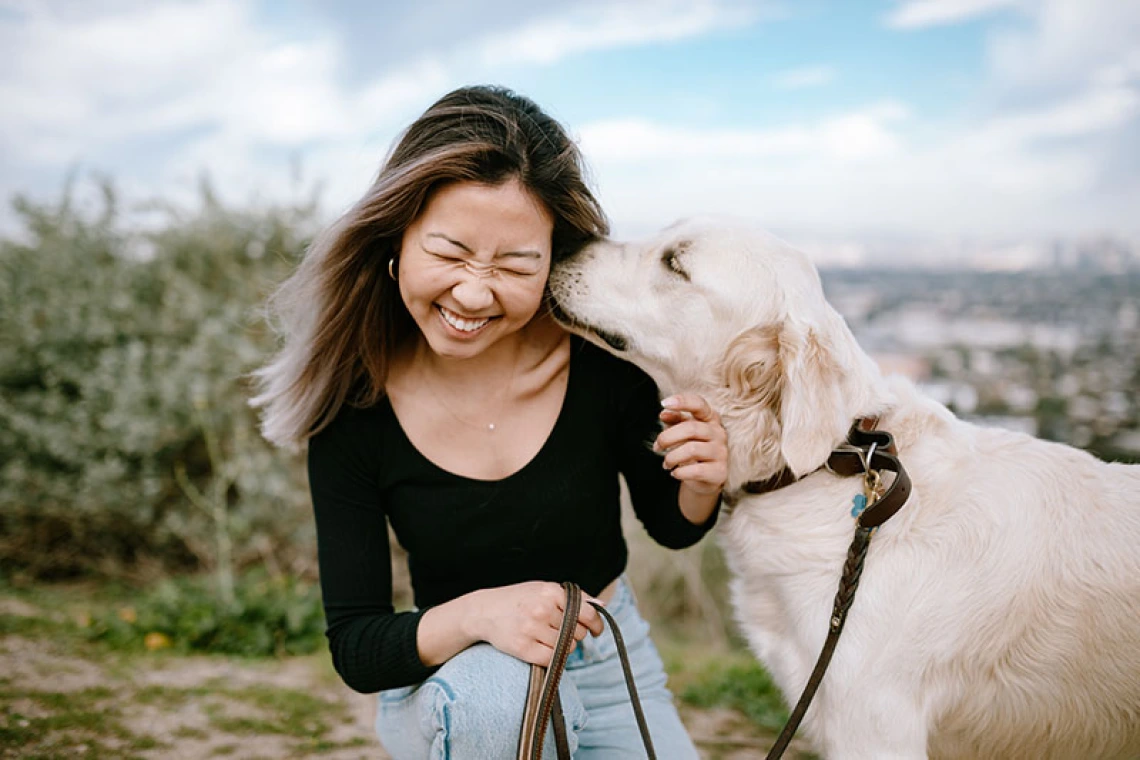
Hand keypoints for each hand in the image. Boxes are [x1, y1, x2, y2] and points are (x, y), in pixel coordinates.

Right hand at [468, 582, 604, 666]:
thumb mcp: (544, 590)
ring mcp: (532, 629)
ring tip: (545, 636)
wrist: (484, 611)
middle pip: (578, 632)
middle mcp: (542, 609)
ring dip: (562, 646)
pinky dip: (551, 657)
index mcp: (551, 592)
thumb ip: (573, 597)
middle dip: (574, 634)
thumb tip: (601, 604)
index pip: (587, 612)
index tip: (596, 631)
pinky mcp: (523, 648)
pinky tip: (541, 647)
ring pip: (566, 647)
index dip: (596, 624)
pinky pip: (552, 659)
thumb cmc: (519, 599)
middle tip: (557, 630)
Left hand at [654, 393, 728, 495]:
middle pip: (691, 428)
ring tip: (666, 463)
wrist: (703, 479)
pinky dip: (680, 472)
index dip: (682, 401)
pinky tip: (675, 473)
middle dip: (667, 438)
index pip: (699, 404)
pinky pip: (696, 470)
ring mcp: (721, 452)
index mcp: (710, 418)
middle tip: (657, 447)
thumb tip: (664, 414)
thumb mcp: (682, 432)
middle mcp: (719, 433)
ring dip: (672, 457)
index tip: (664, 403)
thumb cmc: (692, 449)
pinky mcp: (720, 471)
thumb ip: (674, 420)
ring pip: (692, 449)